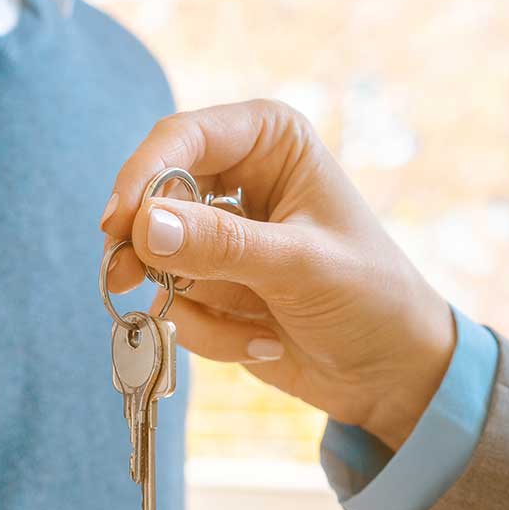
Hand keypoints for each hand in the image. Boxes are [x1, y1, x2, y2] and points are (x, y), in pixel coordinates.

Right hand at [99, 100, 456, 449]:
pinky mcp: (209, 284)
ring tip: (254, 330)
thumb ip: (223, 247)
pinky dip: (210, 332)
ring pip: (156, 259)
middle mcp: (237, 177)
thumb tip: (145, 228)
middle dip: (147, 249)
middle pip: (152, 196)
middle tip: (124, 282)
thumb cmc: (371, 298)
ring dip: (193, 305)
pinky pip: (174, 304)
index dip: (142, 176)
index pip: (182, 138)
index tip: (117, 225)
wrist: (390, 371)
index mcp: (270, 140)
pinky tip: (263, 341)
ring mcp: (218, 235)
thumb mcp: (301, 267)